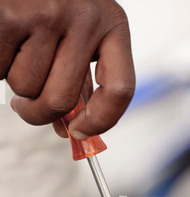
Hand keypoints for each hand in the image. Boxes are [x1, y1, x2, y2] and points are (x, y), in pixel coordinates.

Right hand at [2, 0, 134, 136]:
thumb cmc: (48, 6)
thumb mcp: (80, 36)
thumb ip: (80, 80)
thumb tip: (72, 130)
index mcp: (113, 24)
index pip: (120, 90)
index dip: (101, 121)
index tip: (80, 133)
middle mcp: (86, 17)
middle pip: (61, 100)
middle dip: (37, 112)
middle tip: (25, 104)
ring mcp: (48, 14)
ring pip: (26, 88)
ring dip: (15, 82)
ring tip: (18, 50)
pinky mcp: (10, 15)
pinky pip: (0, 71)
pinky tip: (4, 43)